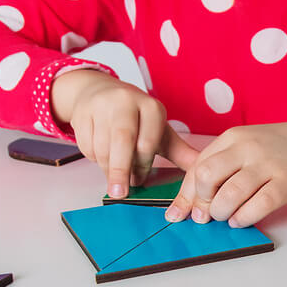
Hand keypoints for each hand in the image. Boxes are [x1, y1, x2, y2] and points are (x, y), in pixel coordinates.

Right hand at [53, 69, 197, 196]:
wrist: (100, 92)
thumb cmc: (135, 119)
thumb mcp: (159, 132)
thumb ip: (180, 153)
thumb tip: (203, 172)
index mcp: (151, 107)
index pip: (147, 143)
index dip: (142, 166)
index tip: (139, 182)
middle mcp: (126, 101)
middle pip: (122, 141)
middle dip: (120, 170)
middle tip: (119, 194)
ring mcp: (102, 105)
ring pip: (102, 146)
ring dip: (106, 166)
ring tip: (113, 174)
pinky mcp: (83, 112)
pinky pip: (86, 144)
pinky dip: (92, 156)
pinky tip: (101, 153)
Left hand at [164, 117, 286, 228]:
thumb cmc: (280, 148)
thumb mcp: (246, 145)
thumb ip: (221, 165)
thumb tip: (193, 199)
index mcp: (232, 138)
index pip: (197, 167)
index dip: (185, 195)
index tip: (179, 213)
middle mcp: (247, 149)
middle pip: (207, 177)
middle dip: (201, 202)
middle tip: (206, 215)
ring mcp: (267, 165)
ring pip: (229, 195)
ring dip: (221, 212)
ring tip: (226, 216)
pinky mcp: (286, 183)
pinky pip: (257, 205)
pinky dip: (243, 218)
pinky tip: (241, 219)